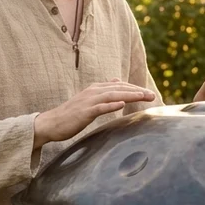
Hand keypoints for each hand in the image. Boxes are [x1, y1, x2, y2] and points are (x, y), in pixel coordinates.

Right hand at [34, 80, 154, 146]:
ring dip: (129, 95)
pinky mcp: (84, 112)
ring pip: (113, 95)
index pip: (120, 86)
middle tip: (152, 96)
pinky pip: (100, 107)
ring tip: (143, 97)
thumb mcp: (89, 100)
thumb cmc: (72, 114)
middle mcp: (93, 91)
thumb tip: (117, 81)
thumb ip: (103, 91)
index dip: (135, 89)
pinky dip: (111, 105)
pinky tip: (122, 104)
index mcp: (96, 89)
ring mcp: (88, 101)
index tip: (149, 93)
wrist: (51, 123)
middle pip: (119, 89)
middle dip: (137, 91)